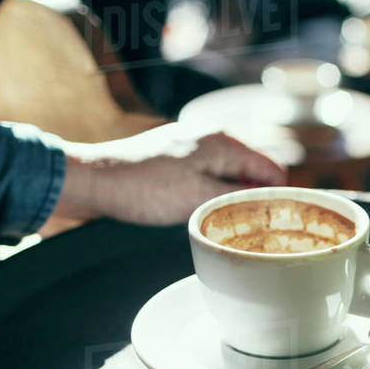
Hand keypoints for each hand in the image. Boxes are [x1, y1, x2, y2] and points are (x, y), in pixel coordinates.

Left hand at [54, 124, 288, 225]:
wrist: (93, 181)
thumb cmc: (143, 188)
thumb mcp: (198, 198)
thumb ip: (239, 199)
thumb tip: (270, 203)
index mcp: (224, 142)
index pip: (273, 170)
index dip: (276, 198)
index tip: (271, 226)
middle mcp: (212, 138)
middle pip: (253, 173)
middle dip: (253, 200)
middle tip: (245, 230)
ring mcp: (193, 147)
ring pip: (230, 177)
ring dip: (229, 200)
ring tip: (220, 224)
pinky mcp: (177, 158)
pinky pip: (208, 177)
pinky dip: (210, 195)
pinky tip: (198, 213)